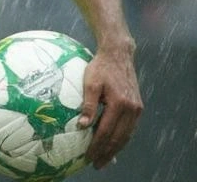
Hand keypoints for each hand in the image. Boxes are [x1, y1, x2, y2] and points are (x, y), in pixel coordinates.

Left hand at [79, 43, 142, 167]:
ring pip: (126, 136)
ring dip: (116, 149)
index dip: (97, 146)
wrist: (119, 55)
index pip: (106, 131)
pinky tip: (114, 146)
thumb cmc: (100, 67)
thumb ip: (87, 104)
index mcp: (119, 103)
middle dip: (107, 153)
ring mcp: (137, 109)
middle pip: (119, 138)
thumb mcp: (90, 83)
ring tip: (105, 160)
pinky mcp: (137, 107)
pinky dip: (122, 139)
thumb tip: (82, 125)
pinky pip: (130, 129)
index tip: (88, 156)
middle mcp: (132, 109)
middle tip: (96, 164)